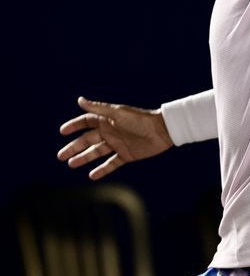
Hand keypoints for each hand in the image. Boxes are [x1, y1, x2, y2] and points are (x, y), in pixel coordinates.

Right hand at [57, 96, 173, 179]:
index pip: (86, 122)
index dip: (74, 126)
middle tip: (60, 156)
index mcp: (107, 120)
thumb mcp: (117, 113)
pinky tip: (91, 175)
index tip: (62, 132)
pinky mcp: (126, 155)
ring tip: (71, 164)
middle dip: (74, 147)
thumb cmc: (140, 119)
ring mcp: (117, 144)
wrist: (162, 131)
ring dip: (84, 158)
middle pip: (88, 140)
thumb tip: (79, 100)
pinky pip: (111, 164)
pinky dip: (102, 170)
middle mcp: (110, 132)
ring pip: (96, 152)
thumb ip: (98, 108)